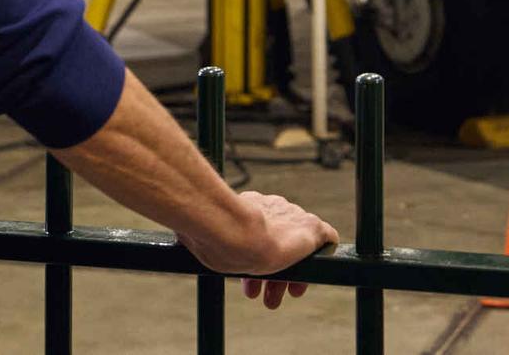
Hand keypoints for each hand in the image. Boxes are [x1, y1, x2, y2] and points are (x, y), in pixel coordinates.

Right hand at [176, 190, 338, 310]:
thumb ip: (204, 236)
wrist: (235, 231)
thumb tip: (183, 236)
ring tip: (274, 300)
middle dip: (269, 274)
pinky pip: (325, 237)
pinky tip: (319, 268)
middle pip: (277, 243)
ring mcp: (293, 219)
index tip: (247, 280)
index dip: (254, 259)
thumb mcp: (206, 239)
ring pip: (296, 249)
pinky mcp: (311, 229)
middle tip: (262, 297)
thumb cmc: (215, 237)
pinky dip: (323, 252)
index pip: (258, 234)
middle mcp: (272, 209)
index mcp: (250, 208)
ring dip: (285, 278)